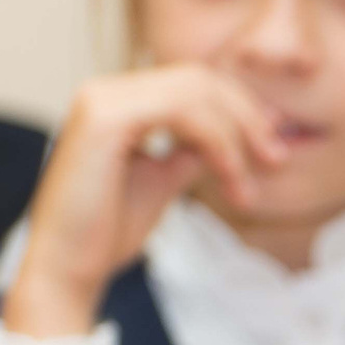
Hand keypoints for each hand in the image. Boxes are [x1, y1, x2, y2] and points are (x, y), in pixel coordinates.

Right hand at [2, 65, 287, 338]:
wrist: (68, 267)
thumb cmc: (107, 231)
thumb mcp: (162, 180)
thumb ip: (192, 152)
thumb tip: (230, 139)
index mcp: (117, 103)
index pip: (191, 83)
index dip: (239, 107)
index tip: (272, 143)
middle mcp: (105, 91)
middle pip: (198, 78)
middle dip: (246, 116)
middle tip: (276, 159)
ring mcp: (102, 99)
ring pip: (195, 90)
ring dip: (236, 136)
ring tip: (250, 183)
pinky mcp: (104, 117)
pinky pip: (182, 110)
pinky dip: (217, 142)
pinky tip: (230, 176)